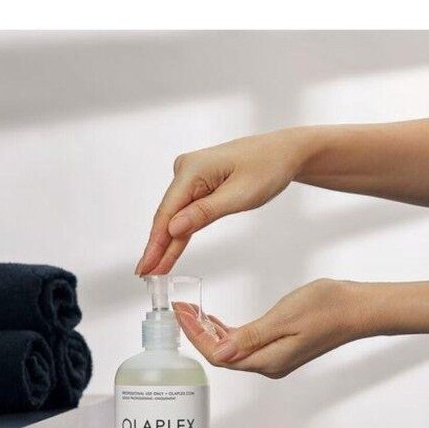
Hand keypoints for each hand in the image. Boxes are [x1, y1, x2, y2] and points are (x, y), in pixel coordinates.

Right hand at [136, 129, 309, 274]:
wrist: (283, 153)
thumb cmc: (267, 168)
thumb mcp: (240, 195)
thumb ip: (205, 213)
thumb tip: (173, 228)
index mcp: (192, 169)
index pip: (167, 213)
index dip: (155, 243)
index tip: (145, 266)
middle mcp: (186, 170)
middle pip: (167, 216)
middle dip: (157, 247)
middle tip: (145, 274)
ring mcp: (191, 176)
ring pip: (176, 216)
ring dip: (167, 243)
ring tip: (154, 270)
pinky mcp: (199, 183)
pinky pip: (187, 212)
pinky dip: (181, 232)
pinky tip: (169, 251)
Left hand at [174, 279, 383, 378]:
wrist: (358, 309)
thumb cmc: (328, 308)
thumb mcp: (284, 318)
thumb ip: (251, 336)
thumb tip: (220, 351)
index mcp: (268, 360)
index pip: (219, 354)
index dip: (196, 335)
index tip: (181, 314)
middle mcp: (269, 364)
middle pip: (222, 354)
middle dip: (197, 333)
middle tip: (180, 309)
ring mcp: (275, 357)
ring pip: (233, 349)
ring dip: (211, 332)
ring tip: (192, 312)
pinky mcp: (280, 347)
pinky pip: (246, 344)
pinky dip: (228, 332)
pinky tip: (218, 320)